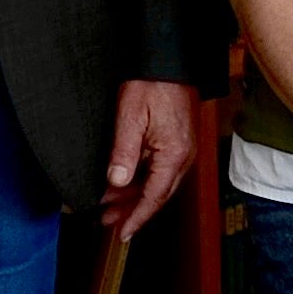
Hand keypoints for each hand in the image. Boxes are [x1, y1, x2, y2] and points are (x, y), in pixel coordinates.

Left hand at [104, 80, 197, 240]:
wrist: (171, 60)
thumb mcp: (131, 118)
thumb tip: (117, 183)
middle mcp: (184, 157)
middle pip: (158, 195)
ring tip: (112, 205)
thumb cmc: (153, 83)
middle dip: (133, 211)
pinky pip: (161, 169)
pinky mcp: (179, 141)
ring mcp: (184, 149)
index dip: (137, 218)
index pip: (154, 198)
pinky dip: (143, 180)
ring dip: (136, 196)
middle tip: (108, 221)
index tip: (122, 233)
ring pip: (158, 183)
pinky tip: (127, 181)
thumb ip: (123, 153)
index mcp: (174, 155)